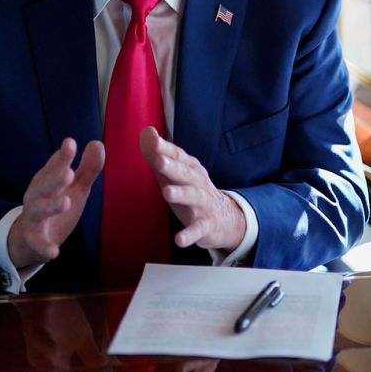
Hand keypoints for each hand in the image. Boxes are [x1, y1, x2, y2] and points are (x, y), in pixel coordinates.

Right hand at [7, 138, 104, 269]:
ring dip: (50, 206)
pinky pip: (37, 243)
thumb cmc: (54, 208)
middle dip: (55, 179)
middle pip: (44, 186)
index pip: (53, 166)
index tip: (70, 143)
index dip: (61, 156)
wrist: (28, 240)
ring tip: (65, 202)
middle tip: (69, 172)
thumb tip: (98, 143)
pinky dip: (44, 247)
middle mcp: (37, 197)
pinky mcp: (33, 240)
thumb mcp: (74, 189)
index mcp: (46, 182)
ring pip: (38, 210)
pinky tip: (54, 252)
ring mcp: (33, 218)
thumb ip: (87, 169)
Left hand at [140, 128, 246, 251]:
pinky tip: (179, 240)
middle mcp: (198, 183)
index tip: (153, 140)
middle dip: (172, 167)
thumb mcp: (174, 173)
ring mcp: (203, 204)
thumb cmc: (192, 191)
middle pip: (185, 173)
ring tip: (166, 193)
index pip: (178, 155)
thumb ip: (157, 154)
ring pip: (192, 197)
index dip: (165, 148)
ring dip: (180, 194)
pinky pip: (197, 230)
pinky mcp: (205, 225)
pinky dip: (189, 235)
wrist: (225, 218)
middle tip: (159, 161)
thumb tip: (146, 131)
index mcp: (190, 168)